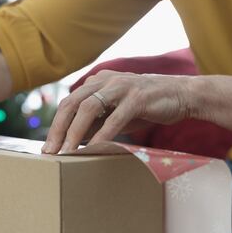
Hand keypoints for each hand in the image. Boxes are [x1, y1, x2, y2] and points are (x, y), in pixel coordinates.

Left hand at [42, 70, 198, 152]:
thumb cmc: (148, 106)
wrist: (183, 94)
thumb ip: (96, 122)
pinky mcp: (138, 97)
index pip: (69, 102)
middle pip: (72, 103)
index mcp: (98, 82)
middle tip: (50, 151)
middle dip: (58, 129)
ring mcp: (122, 87)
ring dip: (75, 132)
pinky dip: (102, 134)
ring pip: (88, 108)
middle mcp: (106, 80)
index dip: (56, 124)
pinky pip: (114, 118)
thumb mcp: (117, 113)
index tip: (48, 146)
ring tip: (67, 152)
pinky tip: (93, 148)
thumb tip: (73, 140)